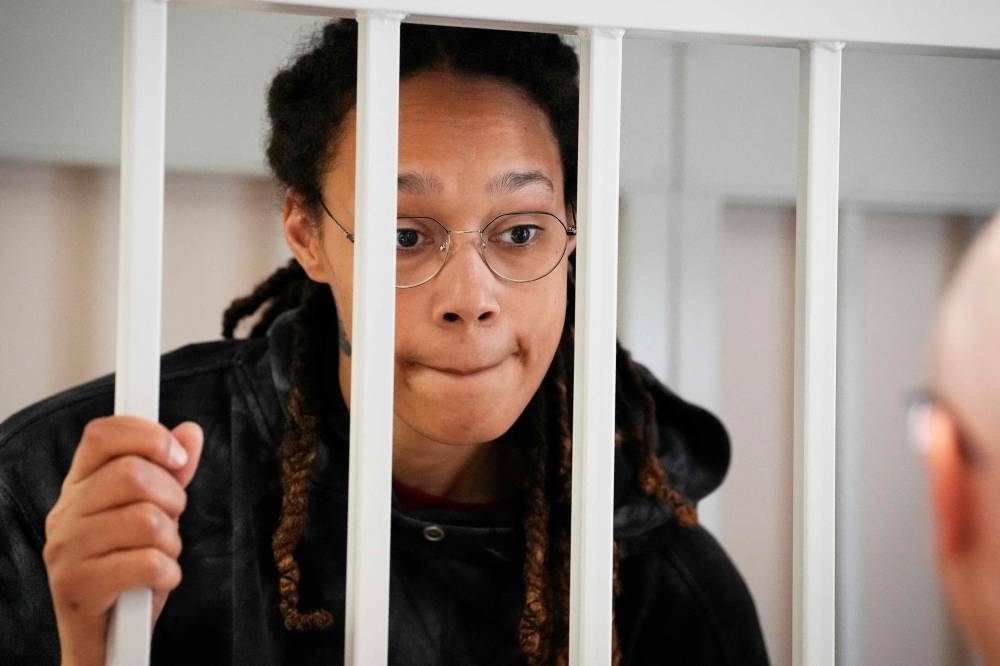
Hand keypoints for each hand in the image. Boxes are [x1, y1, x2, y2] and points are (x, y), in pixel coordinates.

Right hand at [43, 416, 202, 665]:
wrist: (108, 637)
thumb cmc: (128, 568)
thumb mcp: (152, 513)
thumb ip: (170, 473)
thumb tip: (189, 432)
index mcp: (79, 486)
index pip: (102, 434)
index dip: (147, 436)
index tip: (177, 457)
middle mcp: (64, 513)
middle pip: (133, 474)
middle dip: (172, 498)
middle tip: (171, 521)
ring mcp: (66, 550)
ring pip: (147, 519)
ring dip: (171, 541)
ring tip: (159, 555)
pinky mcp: (77, 587)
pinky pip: (147, 562)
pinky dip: (168, 573)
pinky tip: (158, 580)